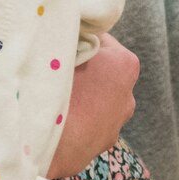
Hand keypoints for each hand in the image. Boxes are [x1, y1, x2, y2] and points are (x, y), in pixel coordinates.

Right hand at [47, 33, 139, 179]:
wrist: (49, 145)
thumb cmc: (57, 91)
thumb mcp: (62, 52)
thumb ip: (70, 40)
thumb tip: (66, 34)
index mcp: (125, 63)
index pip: (99, 37)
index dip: (78, 37)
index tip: (61, 43)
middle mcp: (129, 93)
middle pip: (102, 68)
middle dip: (83, 66)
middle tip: (56, 68)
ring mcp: (118, 121)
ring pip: (98, 96)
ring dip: (83, 92)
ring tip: (58, 95)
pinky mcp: (105, 141)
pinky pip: (92, 119)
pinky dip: (80, 115)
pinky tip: (61, 116)